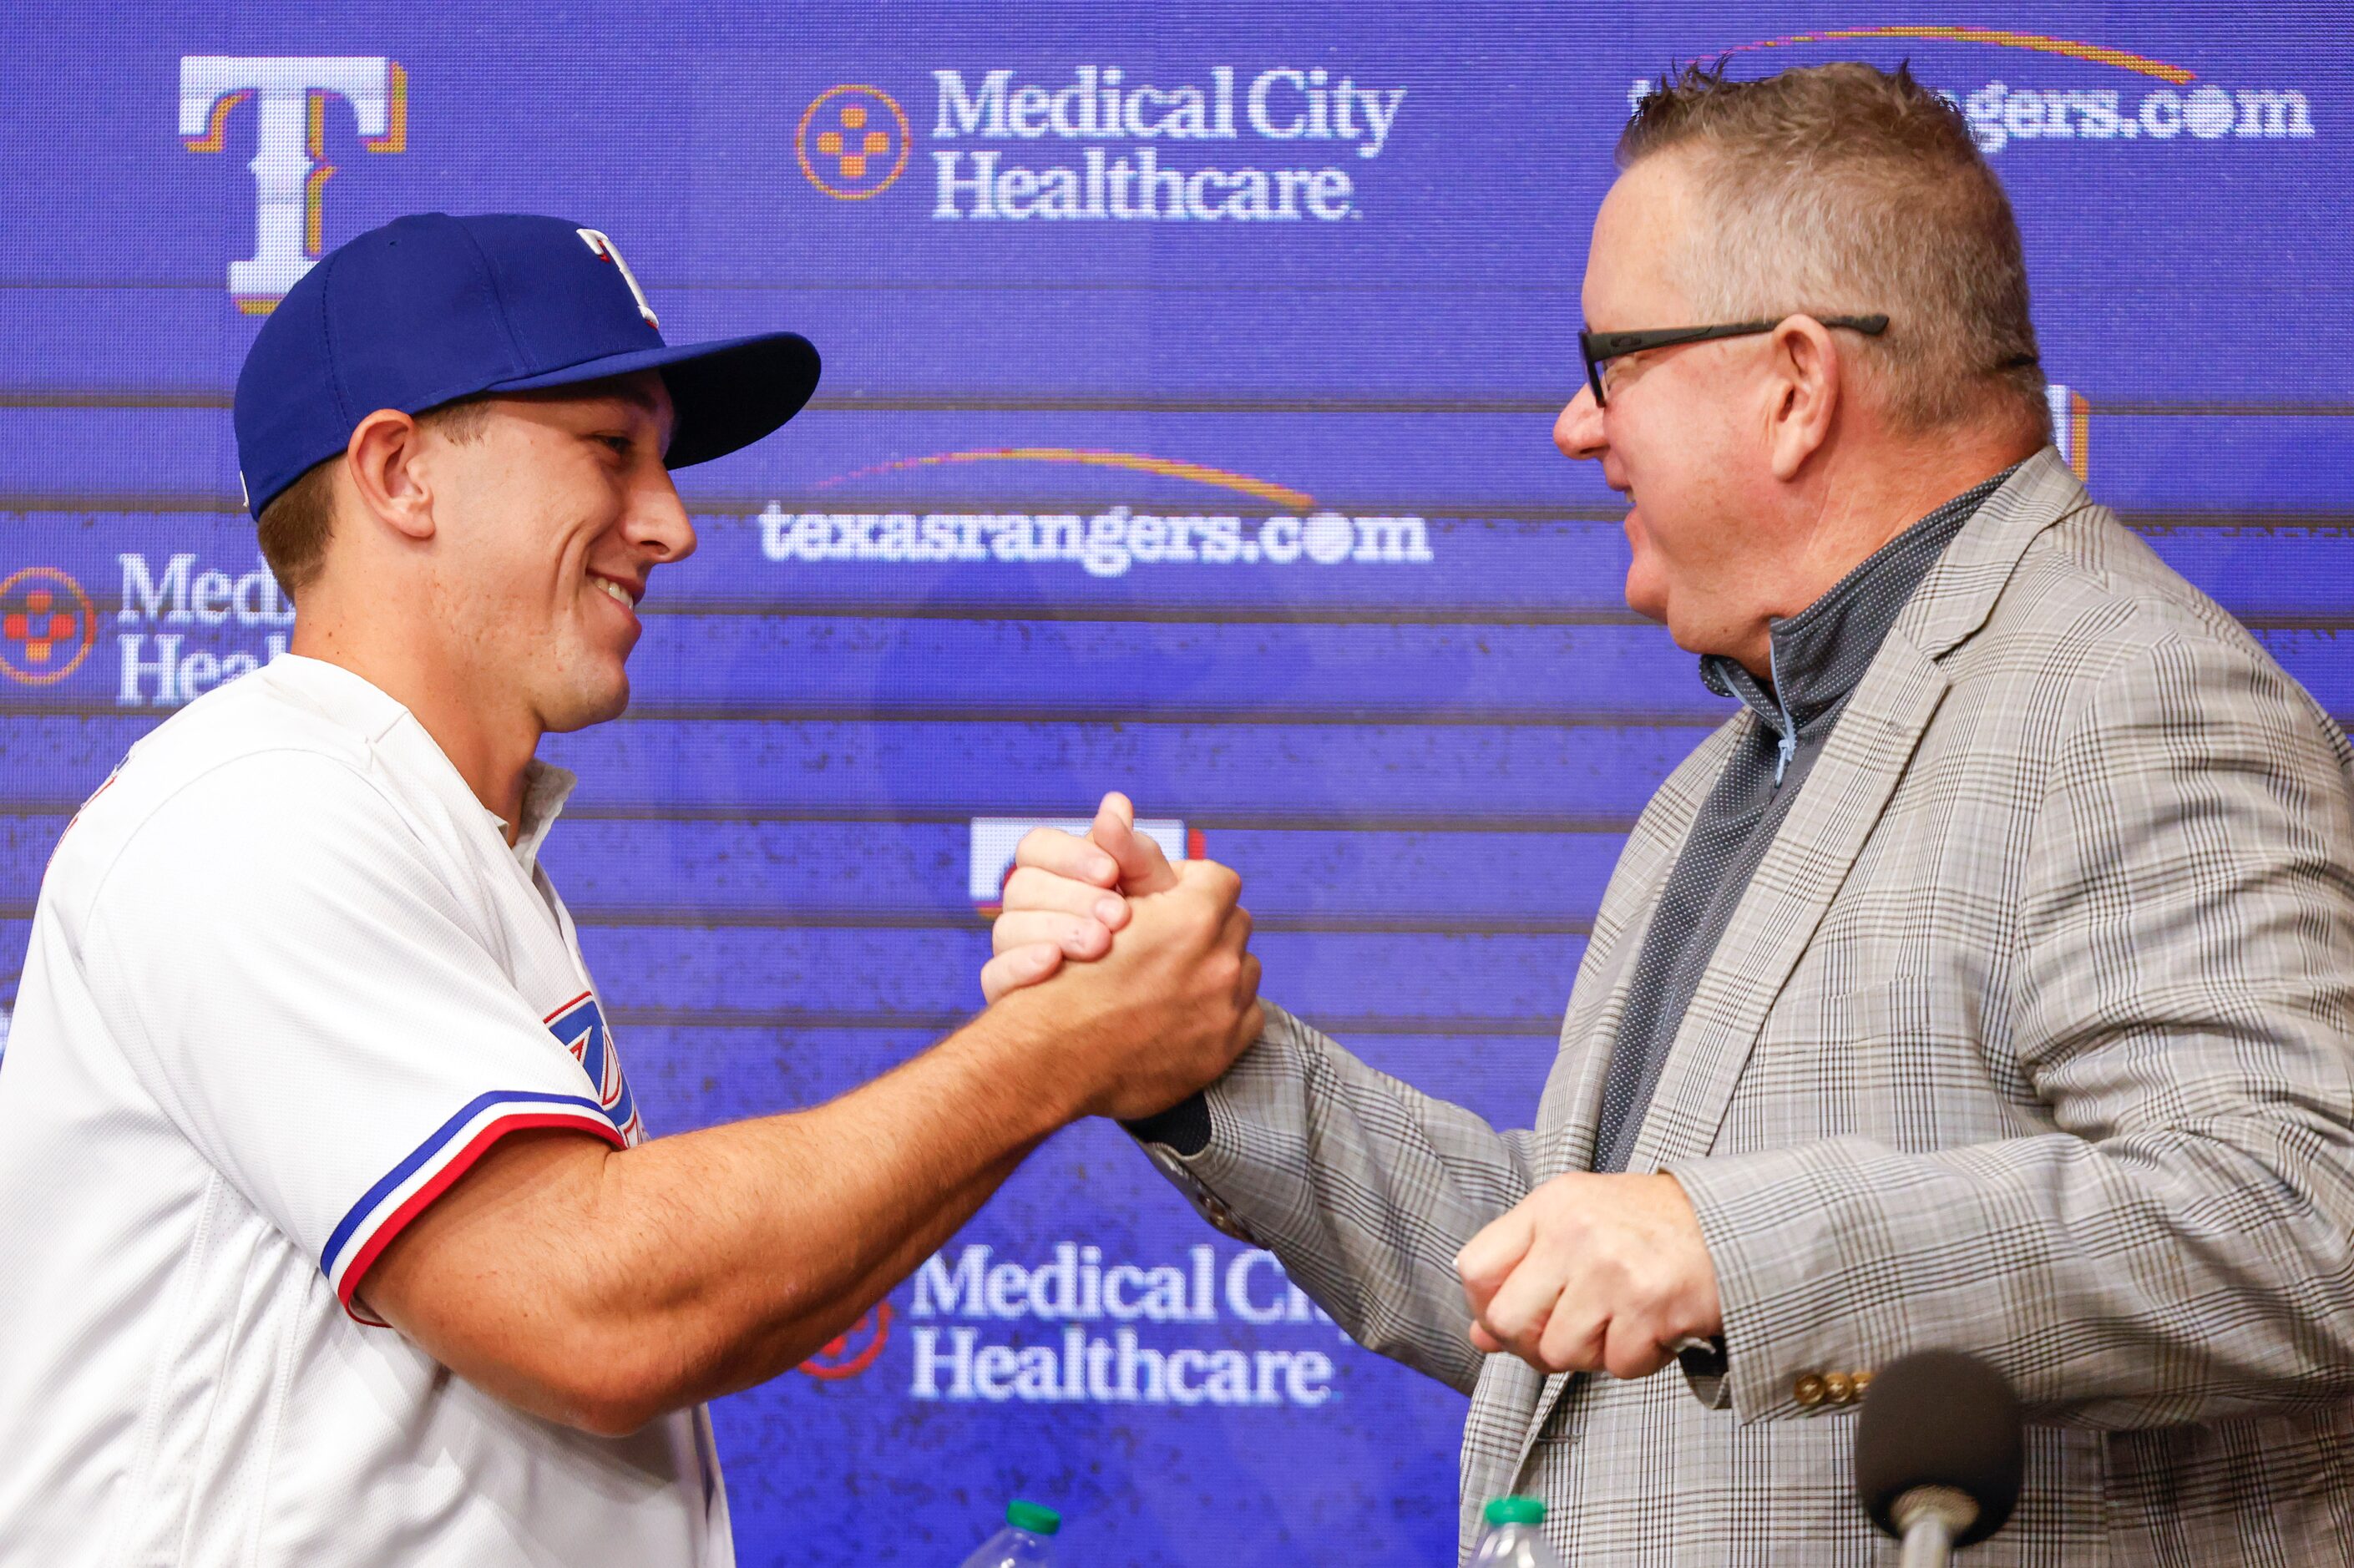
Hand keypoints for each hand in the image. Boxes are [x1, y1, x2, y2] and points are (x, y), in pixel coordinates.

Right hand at [982, 792, 1180, 1002]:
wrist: (1161, 1015)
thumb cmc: (1163, 943)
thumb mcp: (1158, 896)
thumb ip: (1133, 853)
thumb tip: (1115, 804)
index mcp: (1056, 876)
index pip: (1036, 848)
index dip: (1070, 855)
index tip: (1110, 872)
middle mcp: (1028, 910)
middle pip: (1022, 885)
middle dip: (1073, 897)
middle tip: (1120, 915)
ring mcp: (1014, 951)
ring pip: (1007, 927)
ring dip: (1055, 929)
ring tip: (1101, 944)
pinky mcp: (1009, 998)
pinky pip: (993, 977)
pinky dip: (1020, 966)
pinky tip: (1054, 962)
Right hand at [989, 856, 1263, 1121]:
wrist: (1054, 1061)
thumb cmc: (1064, 980)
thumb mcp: (1087, 905)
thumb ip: (1118, 854)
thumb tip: (1118, 803)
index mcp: (1193, 917)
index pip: (1218, 879)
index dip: (1189, 887)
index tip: (1163, 903)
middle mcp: (1221, 960)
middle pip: (1234, 922)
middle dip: (1207, 926)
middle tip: (1168, 940)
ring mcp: (1227, 1007)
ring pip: (1243, 967)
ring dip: (1217, 966)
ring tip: (1175, 977)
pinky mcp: (1227, 1047)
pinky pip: (1245, 1014)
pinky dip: (1221, 1009)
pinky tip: (1185, 1011)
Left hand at [1455, 1172, 1721, 1378]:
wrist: (1734, 1225)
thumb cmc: (1651, 1227)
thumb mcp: (1579, 1225)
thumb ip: (1526, 1272)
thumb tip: (1481, 1336)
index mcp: (1550, 1206)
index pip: (1475, 1268)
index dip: (1486, 1308)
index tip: (1514, 1318)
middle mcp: (1574, 1232)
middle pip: (1507, 1321)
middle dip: (1534, 1345)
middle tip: (1570, 1335)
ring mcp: (1610, 1269)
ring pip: (1560, 1352)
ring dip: (1592, 1353)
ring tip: (1621, 1323)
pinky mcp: (1649, 1305)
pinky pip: (1617, 1365)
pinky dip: (1637, 1359)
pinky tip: (1654, 1327)